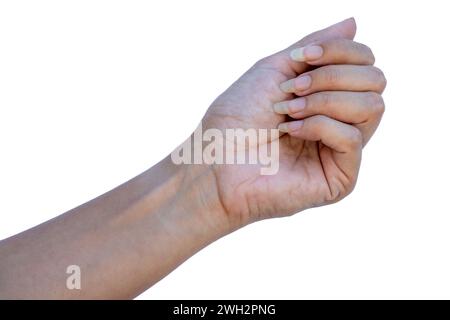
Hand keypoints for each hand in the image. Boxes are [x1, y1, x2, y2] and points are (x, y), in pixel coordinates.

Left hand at [201, 18, 385, 226]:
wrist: (214, 159)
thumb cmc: (237, 117)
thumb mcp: (276, 68)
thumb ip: (316, 45)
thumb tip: (354, 23)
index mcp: (328, 96)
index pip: (365, 63)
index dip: (340, 50)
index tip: (300, 57)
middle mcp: (341, 121)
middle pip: (375, 81)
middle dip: (331, 75)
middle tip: (291, 89)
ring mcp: (342, 151)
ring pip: (372, 107)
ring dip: (325, 100)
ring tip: (288, 111)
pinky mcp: (341, 178)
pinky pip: (353, 138)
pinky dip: (319, 126)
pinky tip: (291, 131)